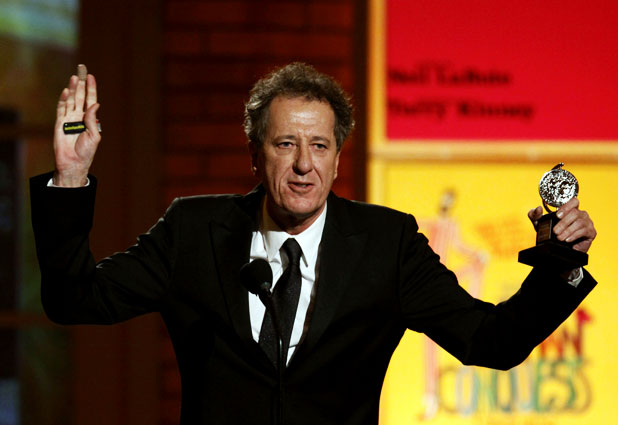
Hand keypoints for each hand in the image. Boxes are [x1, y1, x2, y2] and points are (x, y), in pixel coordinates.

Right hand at [53, 64, 100, 186]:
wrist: (73, 162)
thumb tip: (95, 104)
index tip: (91, 76)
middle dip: (81, 83)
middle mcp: (79, 116)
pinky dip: (63, 99)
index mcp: (90, 119)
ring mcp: (69, 118)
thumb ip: (92, 119)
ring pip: (71, 99)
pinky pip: (61, 108)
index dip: (91, 88)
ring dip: (73, 88)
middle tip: (81, 69)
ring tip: (74, 77)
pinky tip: (66, 91)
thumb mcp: (94, 135)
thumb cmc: (86, 151)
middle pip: (80, 96)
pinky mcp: (59, 123)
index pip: (90, 100)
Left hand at [528, 198, 595, 252]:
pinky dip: (574, 236)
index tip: (557, 215)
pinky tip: (568, 240)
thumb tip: (538, 209)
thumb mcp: (539, 223)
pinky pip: (584, 231)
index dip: (566, 207)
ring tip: (560, 238)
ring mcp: (587, 222)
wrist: (557, 247)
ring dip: (568, 231)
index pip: (574, 201)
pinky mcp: (591, 232)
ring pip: (580, 222)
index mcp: (571, 209)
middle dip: (563, 223)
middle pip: (575, 213)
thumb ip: (535, 214)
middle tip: (555, 232)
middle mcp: (581, 214)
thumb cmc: (550, 232)